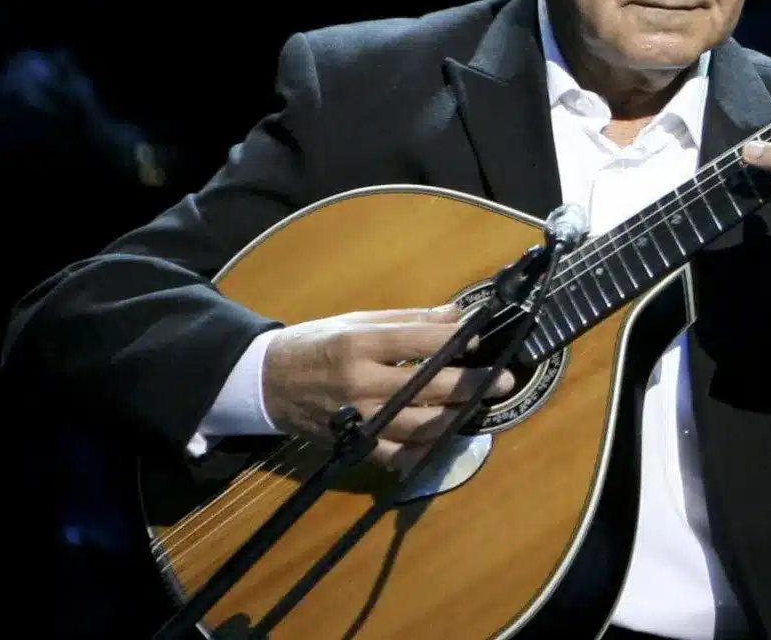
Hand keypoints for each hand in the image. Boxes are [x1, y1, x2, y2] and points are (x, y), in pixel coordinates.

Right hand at [262, 306, 515, 469]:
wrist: (266, 382)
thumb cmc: (316, 343)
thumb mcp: (357, 320)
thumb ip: (409, 320)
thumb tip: (457, 316)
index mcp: (360, 344)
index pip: (421, 341)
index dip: (456, 341)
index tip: (481, 340)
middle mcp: (361, 383)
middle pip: (428, 386)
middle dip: (472, 384)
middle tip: (504, 380)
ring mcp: (358, 418)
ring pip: (419, 424)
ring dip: (457, 417)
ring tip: (481, 407)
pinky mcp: (353, 443)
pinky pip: (396, 455)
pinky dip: (424, 451)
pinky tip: (446, 439)